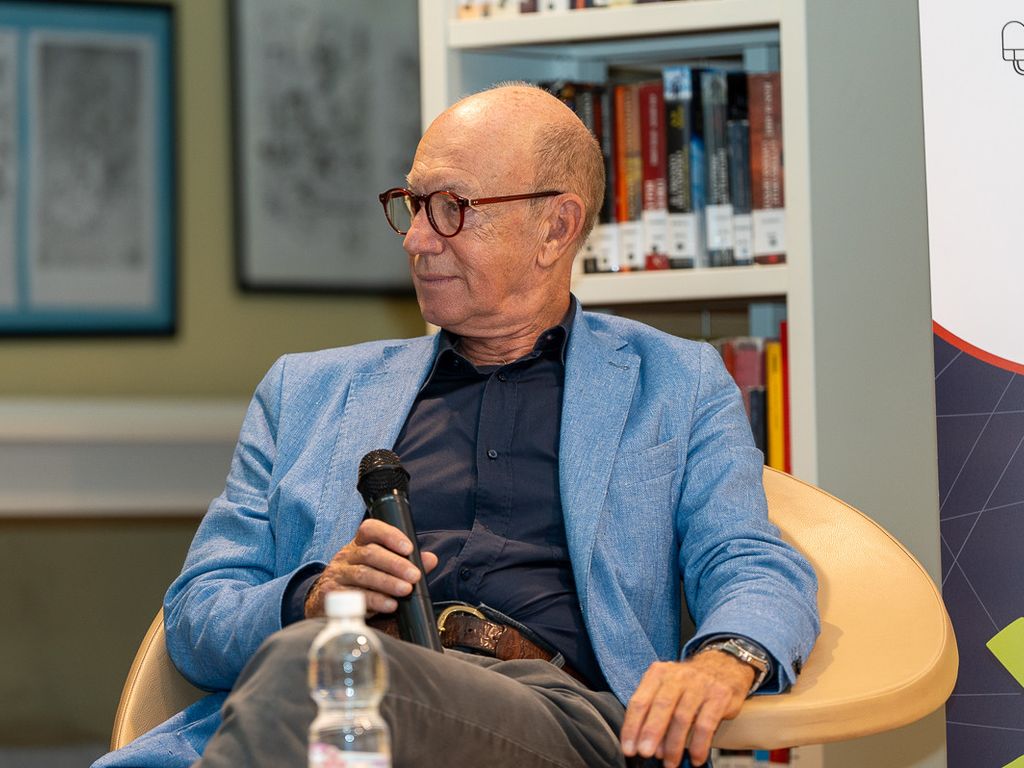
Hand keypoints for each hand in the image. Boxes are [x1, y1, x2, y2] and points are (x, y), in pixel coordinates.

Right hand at [304, 518, 437, 617]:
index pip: (370, 529)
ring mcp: (338, 575)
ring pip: (362, 574)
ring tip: (405, 590)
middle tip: (414, 576)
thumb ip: (407, 563)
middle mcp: (347, 556)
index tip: (408, 547)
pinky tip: (390, 605)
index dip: (390, 535)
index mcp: (359, 544)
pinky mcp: (332, 595)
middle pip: (370, 553)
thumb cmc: (360, 582)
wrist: (325, 603)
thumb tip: (430, 559)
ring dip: (387, 582)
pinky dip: (375, 601)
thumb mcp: (382, 569)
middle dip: (395, 564)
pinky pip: (353, 597)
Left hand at [620, 651, 754, 767]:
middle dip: (651, 732)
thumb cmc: (687, 684)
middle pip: (661, 706)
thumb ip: (652, 711)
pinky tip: (696, 759)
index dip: (632, 726)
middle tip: (645, 753)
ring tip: (670, 763)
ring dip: (674, 745)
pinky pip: (707, 724)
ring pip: (683, 717)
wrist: (722, 667)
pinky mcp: (719, 696)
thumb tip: (642, 743)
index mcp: (658, 674)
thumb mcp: (665, 687)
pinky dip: (699, 745)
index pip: (640, 701)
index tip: (628, 748)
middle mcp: (677, 677)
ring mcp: (699, 685)